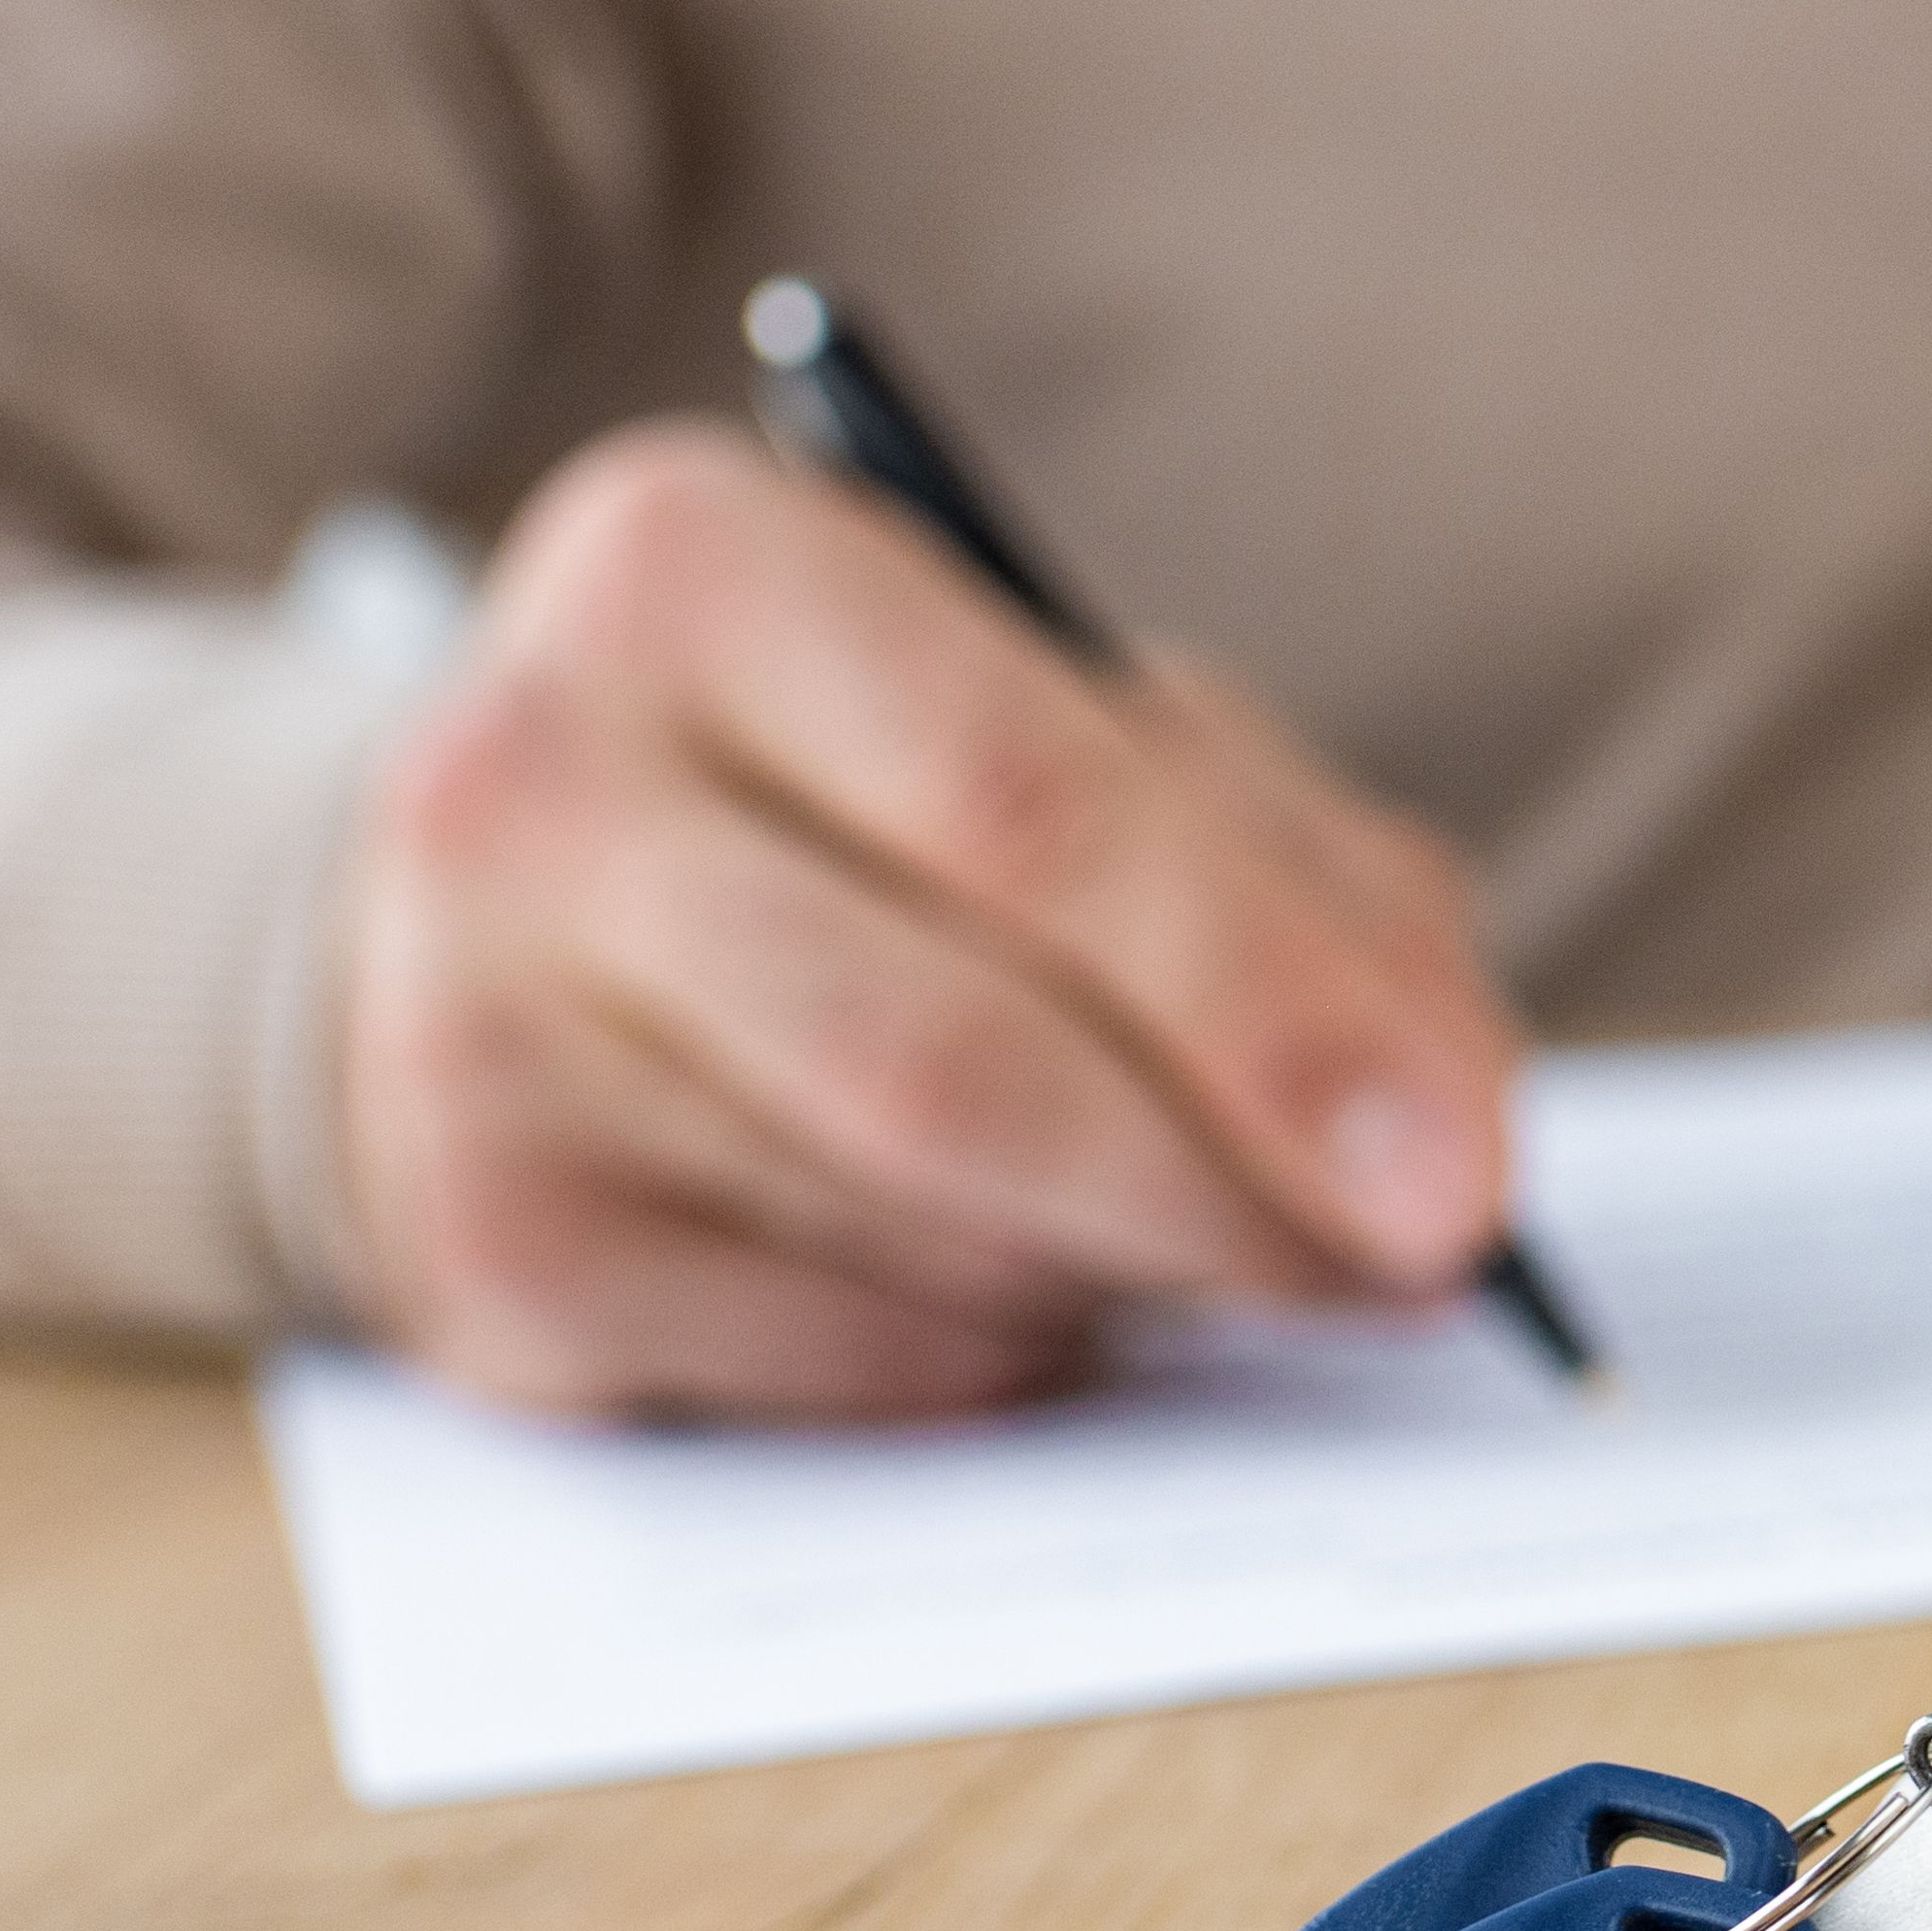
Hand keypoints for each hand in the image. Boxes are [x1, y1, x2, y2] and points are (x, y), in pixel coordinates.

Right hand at [329, 422, 1523, 1419]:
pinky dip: (1010, 1345)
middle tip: (1422, 1267)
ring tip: (1221, 1225)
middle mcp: (534, 784)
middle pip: (958, 1056)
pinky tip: (1034, 1275)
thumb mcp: (1061, 719)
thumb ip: (1282, 868)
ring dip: (1134, 1266)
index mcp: (698, 568)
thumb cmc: (853, 793)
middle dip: (1238, 1188)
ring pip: (918, 1231)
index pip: (1032, 807)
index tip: (1462, 1170)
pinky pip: (842, 1362)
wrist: (494, 909)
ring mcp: (468, 1034)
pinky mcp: (482, 1255)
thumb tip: (1447, 1118)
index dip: (1273, 1008)